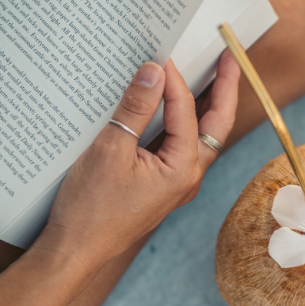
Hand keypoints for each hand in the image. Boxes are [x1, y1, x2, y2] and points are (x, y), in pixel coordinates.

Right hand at [36, 53, 238, 269]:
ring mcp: (177, 183)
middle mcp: (188, 178)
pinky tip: (174, 108)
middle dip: (224, 89)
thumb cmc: (90, 209)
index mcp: (182, 171)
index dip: (176, 81)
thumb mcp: (110, 150)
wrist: (76, 250)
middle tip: (229, 57)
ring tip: (212, 75)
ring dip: (208, 106)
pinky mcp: (162, 185)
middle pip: (216, 126)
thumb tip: (153, 72)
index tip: (163, 55)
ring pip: (202, 137)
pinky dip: (184, 123)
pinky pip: (182, 147)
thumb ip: (135, 109)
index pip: (188, 113)